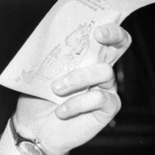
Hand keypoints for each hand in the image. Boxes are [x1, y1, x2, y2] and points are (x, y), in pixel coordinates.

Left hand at [15, 24, 129, 154]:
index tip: (96, 26)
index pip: (101, 36)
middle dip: (113, 35)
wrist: (34, 127)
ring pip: (104, 72)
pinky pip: (100, 98)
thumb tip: (51, 36)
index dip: (106, 27)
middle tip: (97, 35)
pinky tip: (61, 111)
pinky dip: (77, 103)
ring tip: (55, 89)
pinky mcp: (108, 108)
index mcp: (83, 58)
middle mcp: (99, 69)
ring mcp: (106, 88)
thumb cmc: (37, 98)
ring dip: (77, 78)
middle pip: (120, 45)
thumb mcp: (39, 73)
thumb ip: (50, 57)